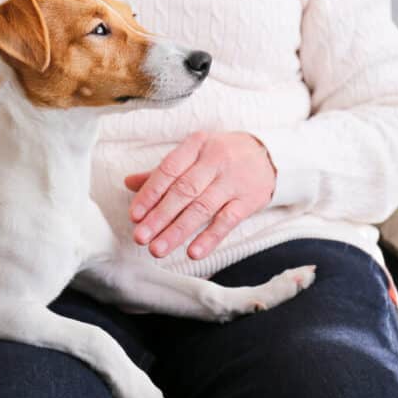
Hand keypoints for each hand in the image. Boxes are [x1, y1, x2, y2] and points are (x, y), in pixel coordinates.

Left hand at [124, 131, 275, 260]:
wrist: (269, 155)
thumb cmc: (221, 155)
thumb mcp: (194, 154)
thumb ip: (163, 171)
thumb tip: (129, 183)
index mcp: (196, 145)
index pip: (168, 170)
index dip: (150, 194)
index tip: (134, 215)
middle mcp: (215, 160)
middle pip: (183, 191)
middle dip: (159, 216)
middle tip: (140, 237)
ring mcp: (233, 181)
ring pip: (202, 208)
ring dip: (178, 231)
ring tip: (157, 249)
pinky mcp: (249, 200)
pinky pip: (227, 221)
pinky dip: (209, 238)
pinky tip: (193, 252)